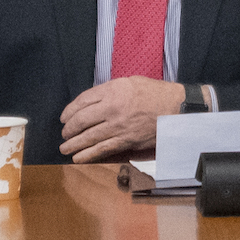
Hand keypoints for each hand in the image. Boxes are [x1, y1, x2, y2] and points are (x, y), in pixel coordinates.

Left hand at [59, 77, 181, 162]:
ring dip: (74, 144)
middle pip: (82, 120)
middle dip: (69, 129)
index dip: (69, 111)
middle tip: (64, 134)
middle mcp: (113, 107)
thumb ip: (109, 91)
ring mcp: (119, 126)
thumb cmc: (155, 93)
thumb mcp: (130, 82)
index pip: (83, 100)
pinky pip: (102, 149)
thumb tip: (92, 101)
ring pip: (89, 137)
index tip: (64, 118)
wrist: (176, 108)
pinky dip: (88, 155)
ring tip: (65, 149)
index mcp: (113, 90)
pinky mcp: (126, 140)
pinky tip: (78, 158)